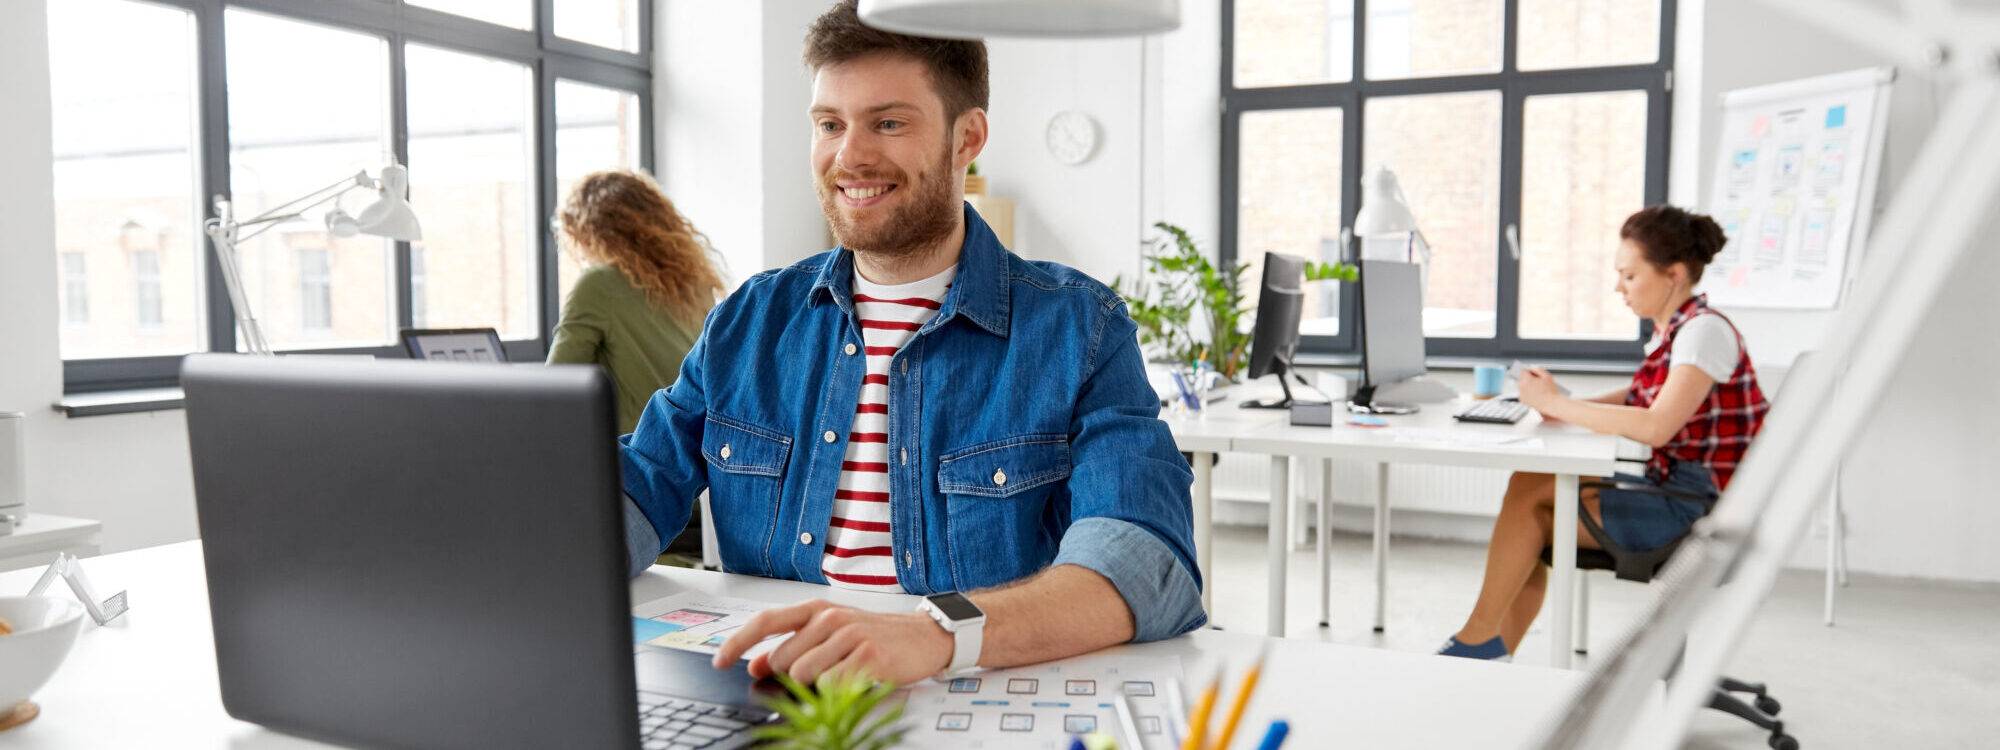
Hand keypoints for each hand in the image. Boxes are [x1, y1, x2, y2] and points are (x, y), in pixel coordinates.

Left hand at [711, 599, 953, 686]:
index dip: (737, 642)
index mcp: (815, 609)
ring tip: (844, 671)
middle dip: (793, 674)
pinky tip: (858, 677)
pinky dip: (840, 690)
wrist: (923, 637)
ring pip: (803, 675)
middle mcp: (829, 618)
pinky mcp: (868, 656)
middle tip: (826, 667)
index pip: (765, 622)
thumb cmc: (874, 635)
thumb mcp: (829, 634)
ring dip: (818, 683)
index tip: (719, 661)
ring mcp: (849, 635)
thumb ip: (791, 645)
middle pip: (782, 660)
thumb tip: (755, 662)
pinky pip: (832, 685)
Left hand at [1517, 366, 1562, 410]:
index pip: (1523, 371)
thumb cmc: (1551, 392)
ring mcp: (1521, 395)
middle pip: (1521, 379)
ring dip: (1527, 387)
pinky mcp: (1523, 401)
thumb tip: (1532, 368)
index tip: (1533, 374)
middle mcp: (1522, 387)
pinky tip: (1536, 395)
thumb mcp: (1547, 376)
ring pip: (1522, 387)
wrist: (1551, 405)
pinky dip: (1527, 394)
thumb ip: (1538, 369)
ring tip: (1537, 390)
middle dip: (1528, 379)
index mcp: (1526, 380)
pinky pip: (1523, 395)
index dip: (1529, 372)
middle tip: (1537, 382)